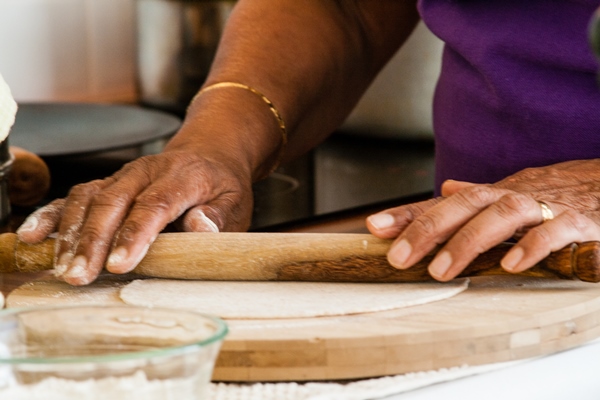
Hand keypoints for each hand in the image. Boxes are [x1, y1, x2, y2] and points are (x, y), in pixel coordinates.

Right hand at [16, 149, 253, 285]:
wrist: (210, 153)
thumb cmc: (222, 185)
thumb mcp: (235, 202)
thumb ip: (219, 217)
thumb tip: (200, 227)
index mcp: (182, 177)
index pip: (155, 204)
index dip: (135, 234)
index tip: (119, 264)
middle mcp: (147, 172)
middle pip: (114, 202)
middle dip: (93, 240)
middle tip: (80, 275)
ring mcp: (124, 176)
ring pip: (89, 198)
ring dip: (71, 233)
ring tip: (63, 268)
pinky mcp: (109, 183)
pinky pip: (75, 195)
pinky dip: (53, 215)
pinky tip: (34, 236)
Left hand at [366, 159, 599, 280]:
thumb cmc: (552, 194)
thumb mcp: (509, 196)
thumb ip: (478, 198)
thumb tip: (446, 187)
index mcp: (492, 194)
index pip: (444, 202)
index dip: (409, 214)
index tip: (375, 227)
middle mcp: (511, 196)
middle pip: (465, 204)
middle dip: (429, 230)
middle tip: (399, 259)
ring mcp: (543, 206)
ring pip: (502, 215)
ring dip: (469, 241)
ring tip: (441, 270)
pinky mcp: (578, 222)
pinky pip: (554, 231)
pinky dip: (533, 246)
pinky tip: (511, 265)